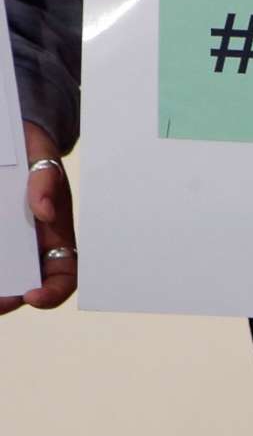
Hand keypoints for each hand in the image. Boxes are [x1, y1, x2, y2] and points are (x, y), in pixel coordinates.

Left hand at [1, 124, 74, 314]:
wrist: (14, 138)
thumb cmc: (36, 153)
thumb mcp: (46, 164)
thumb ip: (46, 184)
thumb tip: (44, 212)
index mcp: (58, 237)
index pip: (64, 275)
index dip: (53, 292)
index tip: (33, 295)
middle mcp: (34, 245)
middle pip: (28, 283)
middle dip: (10, 298)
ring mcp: (10, 240)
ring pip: (4, 271)